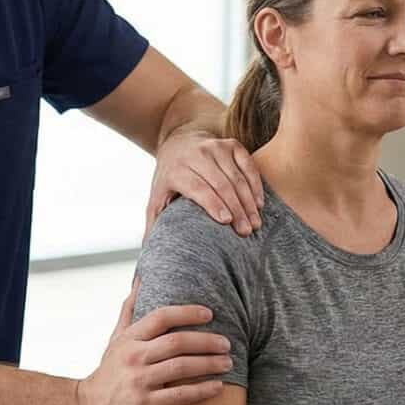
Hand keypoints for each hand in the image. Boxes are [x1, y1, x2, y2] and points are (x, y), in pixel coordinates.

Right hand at [76, 279, 232, 404]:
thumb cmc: (108, 372)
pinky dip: (202, 390)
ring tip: (228, 362)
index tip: (209, 314)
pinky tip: (218, 387)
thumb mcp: (115, 339)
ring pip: (181, 367)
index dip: (188, 313)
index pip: (162, 317)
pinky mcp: (145, 404)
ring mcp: (139, 380)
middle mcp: (134, 356)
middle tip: (227, 343)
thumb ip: (129, 310)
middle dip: (206, 341)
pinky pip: (179, 395)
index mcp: (130, 338)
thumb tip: (141, 280)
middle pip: (177, 342)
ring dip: (209, 363)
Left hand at [145, 127, 264, 237]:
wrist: (178, 143)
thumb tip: (145, 261)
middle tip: (247, 231)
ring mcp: (215, 147)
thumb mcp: (157, 199)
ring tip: (256, 223)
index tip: (226, 221)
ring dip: (248, 201)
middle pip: (220, 184)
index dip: (213, 203)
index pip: (197, 187)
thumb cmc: (170, 180)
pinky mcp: (230, 144)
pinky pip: (248, 164)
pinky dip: (255, 184)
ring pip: (236, 176)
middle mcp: (195, 155)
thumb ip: (153, 226)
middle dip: (236, 208)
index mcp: (175, 170)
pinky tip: (259, 203)